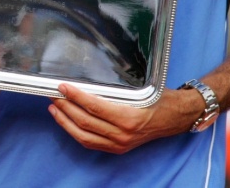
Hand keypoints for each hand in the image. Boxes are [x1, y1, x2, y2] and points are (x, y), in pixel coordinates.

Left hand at [48, 84, 197, 153]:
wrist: (176, 117)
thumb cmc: (160, 99)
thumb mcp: (139, 90)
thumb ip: (114, 90)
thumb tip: (86, 80)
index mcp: (128, 118)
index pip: (93, 106)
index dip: (75, 96)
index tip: (62, 86)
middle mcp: (123, 134)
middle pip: (85, 121)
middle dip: (65, 107)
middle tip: (53, 94)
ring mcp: (120, 144)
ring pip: (84, 136)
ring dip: (65, 121)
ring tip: (54, 108)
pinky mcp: (118, 148)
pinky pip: (91, 143)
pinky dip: (75, 133)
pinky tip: (67, 122)